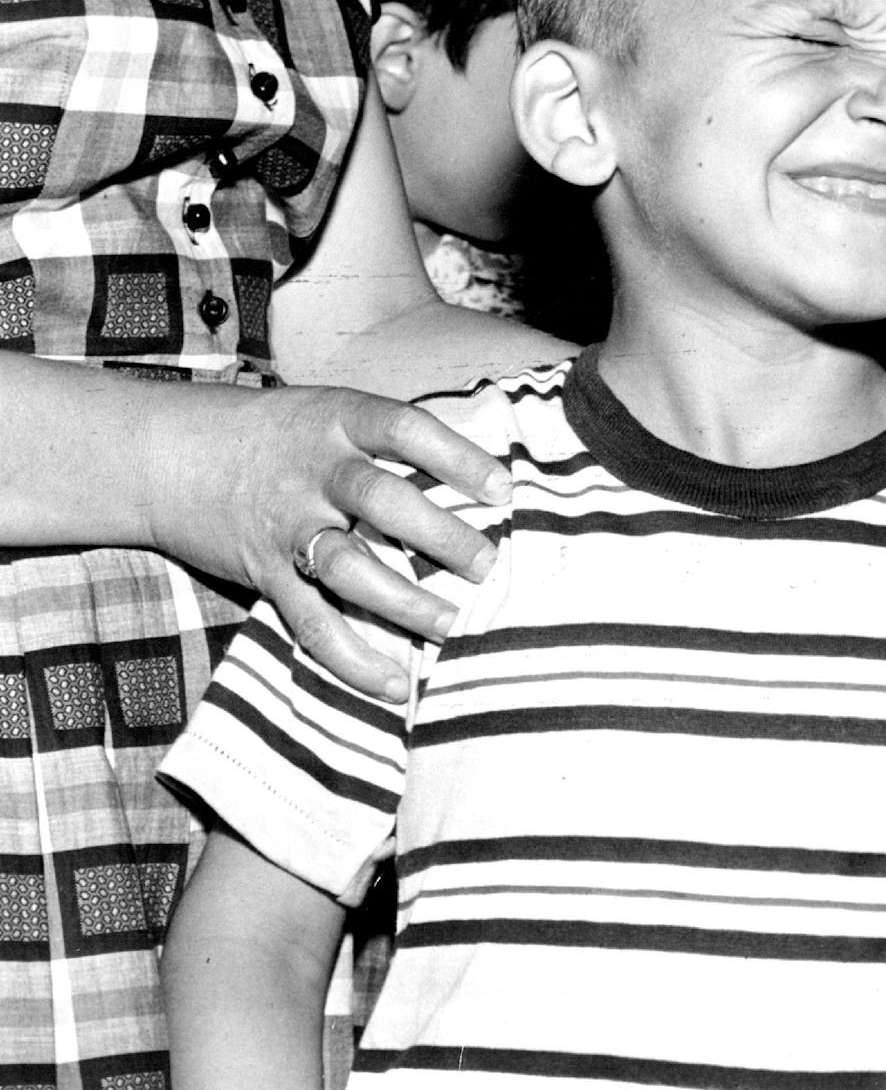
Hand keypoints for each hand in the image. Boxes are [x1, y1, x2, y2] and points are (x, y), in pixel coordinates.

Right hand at [142, 382, 511, 700]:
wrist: (172, 455)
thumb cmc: (275, 432)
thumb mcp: (330, 411)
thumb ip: (388, 441)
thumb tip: (478, 471)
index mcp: (338, 419)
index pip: (407, 429)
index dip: (458, 458)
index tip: (504, 488)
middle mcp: (314, 470)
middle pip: (383, 500)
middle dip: (440, 536)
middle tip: (487, 564)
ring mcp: (287, 523)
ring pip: (349, 566)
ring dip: (403, 600)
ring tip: (450, 623)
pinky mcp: (265, 573)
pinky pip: (311, 623)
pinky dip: (352, 658)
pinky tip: (394, 683)